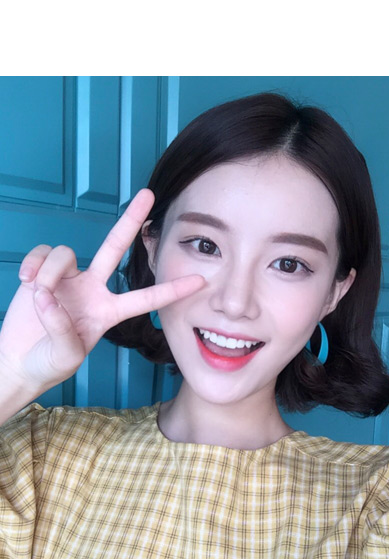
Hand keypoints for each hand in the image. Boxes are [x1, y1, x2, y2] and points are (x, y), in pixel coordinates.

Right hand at [1, 188, 201, 415]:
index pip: (144, 299)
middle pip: (115, 246)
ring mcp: (68, 278)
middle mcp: (92, 289)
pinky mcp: (42, 270)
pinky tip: (25, 280)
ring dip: (50, 273)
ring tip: (38, 295)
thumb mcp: (65, 356)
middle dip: (132, 220)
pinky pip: (42, 254)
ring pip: (65, 254)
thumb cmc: (48, 363)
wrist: (19, 361)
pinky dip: (33, 264)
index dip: (170, 290)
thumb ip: (62, 329)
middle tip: (149, 194)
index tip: (200, 281)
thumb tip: (47, 295)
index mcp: (107, 313)